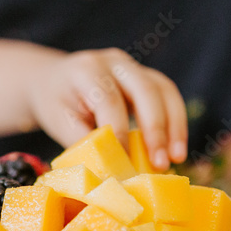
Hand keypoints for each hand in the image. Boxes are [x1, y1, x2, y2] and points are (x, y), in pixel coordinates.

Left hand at [27, 49, 186, 168]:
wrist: (54, 81)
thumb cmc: (56, 104)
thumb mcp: (58, 122)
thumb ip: (83, 141)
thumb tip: (108, 169)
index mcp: (86, 69)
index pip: (108, 100)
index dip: (118, 132)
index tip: (123, 163)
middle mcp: (113, 61)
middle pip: (144, 89)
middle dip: (156, 129)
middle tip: (160, 164)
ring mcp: (133, 66)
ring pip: (164, 90)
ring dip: (175, 126)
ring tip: (176, 158)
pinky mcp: (146, 76)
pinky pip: (168, 96)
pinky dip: (176, 122)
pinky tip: (176, 148)